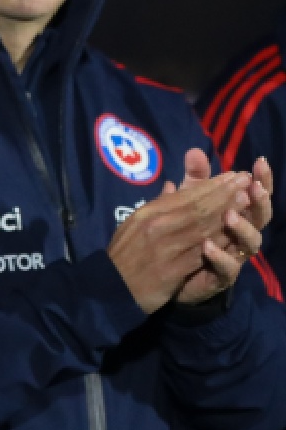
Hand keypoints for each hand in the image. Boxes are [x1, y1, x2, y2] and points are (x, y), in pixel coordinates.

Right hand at [107, 159, 249, 314]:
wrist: (110, 287)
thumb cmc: (123, 254)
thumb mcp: (133, 224)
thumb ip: (156, 206)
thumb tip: (173, 186)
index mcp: (147, 214)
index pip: (184, 196)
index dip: (210, 185)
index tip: (230, 175)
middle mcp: (157, 226)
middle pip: (197, 207)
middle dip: (223, 193)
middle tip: (245, 179)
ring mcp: (166, 247)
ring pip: (202, 227)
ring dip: (227, 212)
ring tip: (246, 198)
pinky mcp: (173, 269)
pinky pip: (201, 252)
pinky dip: (219, 241)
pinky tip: (234, 233)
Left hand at [172, 151, 270, 303]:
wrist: (168, 274)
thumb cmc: (186, 234)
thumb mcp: (187, 204)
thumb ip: (194, 181)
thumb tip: (195, 152)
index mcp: (238, 214)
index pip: (254, 194)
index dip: (261, 179)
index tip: (259, 162)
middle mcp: (242, 234)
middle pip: (260, 217)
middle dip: (260, 201)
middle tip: (253, 187)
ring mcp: (235, 256)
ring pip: (251, 242)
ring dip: (242, 227)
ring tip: (229, 215)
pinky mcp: (221, 277)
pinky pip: (228, 269)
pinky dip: (219, 257)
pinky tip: (207, 246)